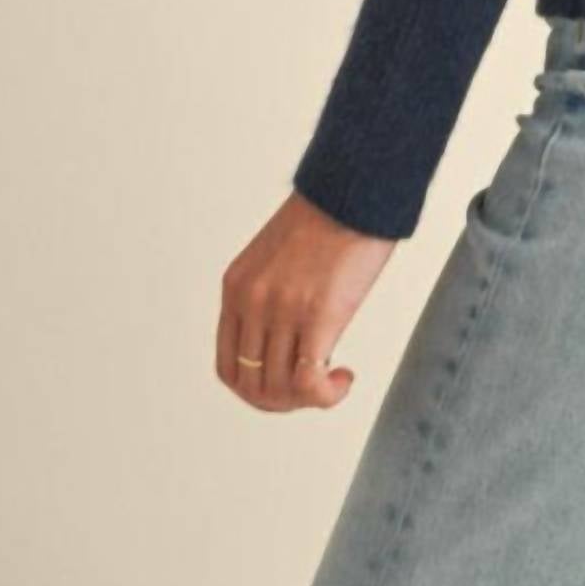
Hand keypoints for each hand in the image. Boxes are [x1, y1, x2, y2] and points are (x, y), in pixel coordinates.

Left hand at [216, 191, 395, 411]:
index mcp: (237, 287)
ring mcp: (283, 310)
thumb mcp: (277, 254)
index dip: (257, 387)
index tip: (287, 383)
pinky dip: (325, 396)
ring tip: (334, 380)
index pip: (228, 365)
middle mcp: (252, 302)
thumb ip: (271, 293)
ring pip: (279, 389)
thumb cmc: (330, 214)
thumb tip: (288, 336)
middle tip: (315, 389)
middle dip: (283, 400)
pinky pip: (308, 382)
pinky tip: (344, 378)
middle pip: (252, 384)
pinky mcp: (319, 315)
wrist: (356, 185)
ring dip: (308, 398)